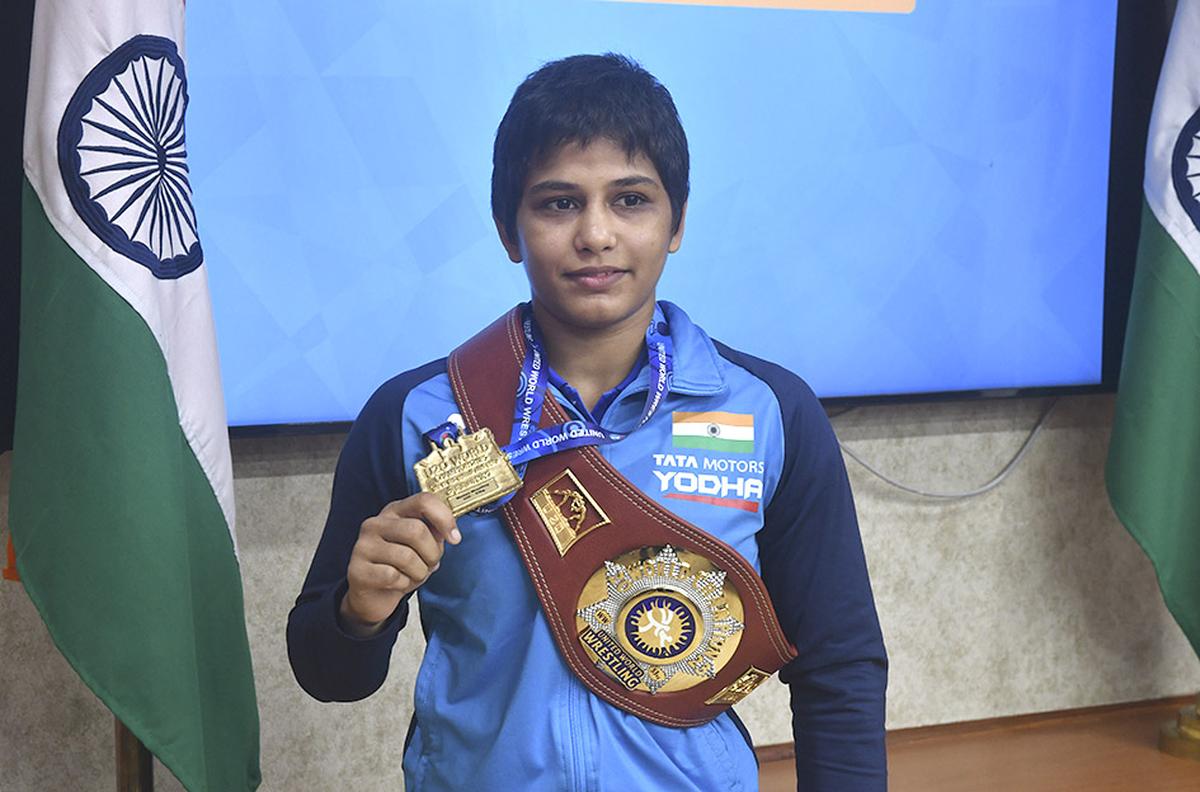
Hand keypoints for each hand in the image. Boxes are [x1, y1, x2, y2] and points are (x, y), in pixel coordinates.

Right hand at [339, 492, 460, 635]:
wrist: (374, 596)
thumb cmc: (401, 567)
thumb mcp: (422, 546)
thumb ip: (435, 533)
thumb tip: (450, 532)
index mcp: (395, 511)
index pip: (424, 500)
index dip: (444, 518)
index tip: (455, 538)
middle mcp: (375, 523)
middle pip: (417, 530)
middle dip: (432, 553)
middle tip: (431, 564)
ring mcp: (363, 546)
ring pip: (407, 557)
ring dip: (419, 572)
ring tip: (413, 575)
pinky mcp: (357, 570)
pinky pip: (393, 577)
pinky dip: (403, 584)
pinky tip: (397, 584)